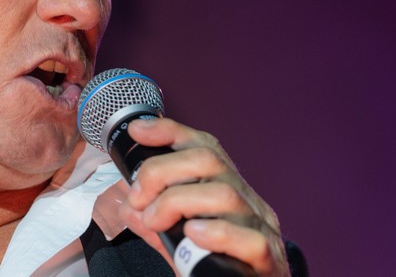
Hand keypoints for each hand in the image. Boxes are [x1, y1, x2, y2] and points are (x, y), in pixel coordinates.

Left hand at [121, 118, 290, 276]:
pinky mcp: (268, 259)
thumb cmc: (218, 267)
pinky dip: (217, 232)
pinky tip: (193, 235)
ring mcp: (260, 227)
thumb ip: (156, 225)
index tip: (138, 132)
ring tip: (155, 221)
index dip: (170, 132)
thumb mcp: (181, 243)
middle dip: (162, 171)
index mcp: (228, 189)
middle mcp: (247, 201)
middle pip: (209, 160)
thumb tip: (127, 207)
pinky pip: (249, 238)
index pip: (204, 146)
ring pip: (224, 194)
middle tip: (138, 198)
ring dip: (178, 202)